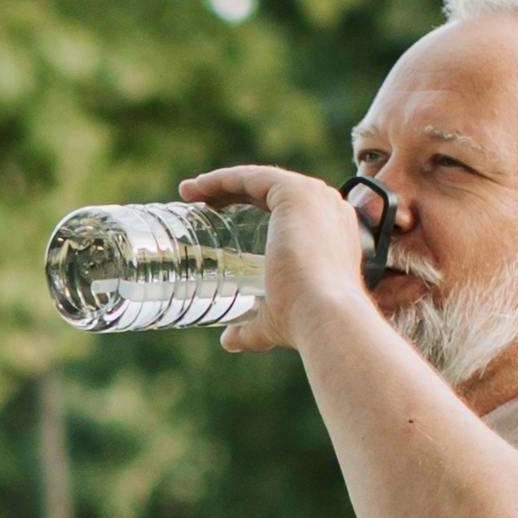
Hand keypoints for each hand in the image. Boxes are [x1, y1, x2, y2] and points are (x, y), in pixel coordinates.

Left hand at [179, 160, 377, 357]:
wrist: (323, 315)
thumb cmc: (304, 321)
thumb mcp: (275, 321)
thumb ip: (252, 329)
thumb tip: (230, 340)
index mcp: (329, 232)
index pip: (284, 209)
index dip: (246, 208)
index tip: (211, 215)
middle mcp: (327, 209)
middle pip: (270, 190)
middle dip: (230, 192)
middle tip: (194, 203)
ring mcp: (315, 198)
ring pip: (260, 180)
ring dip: (222, 181)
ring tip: (188, 193)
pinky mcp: (297, 193)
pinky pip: (253, 176)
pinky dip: (223, 177)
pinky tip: (198, 186)